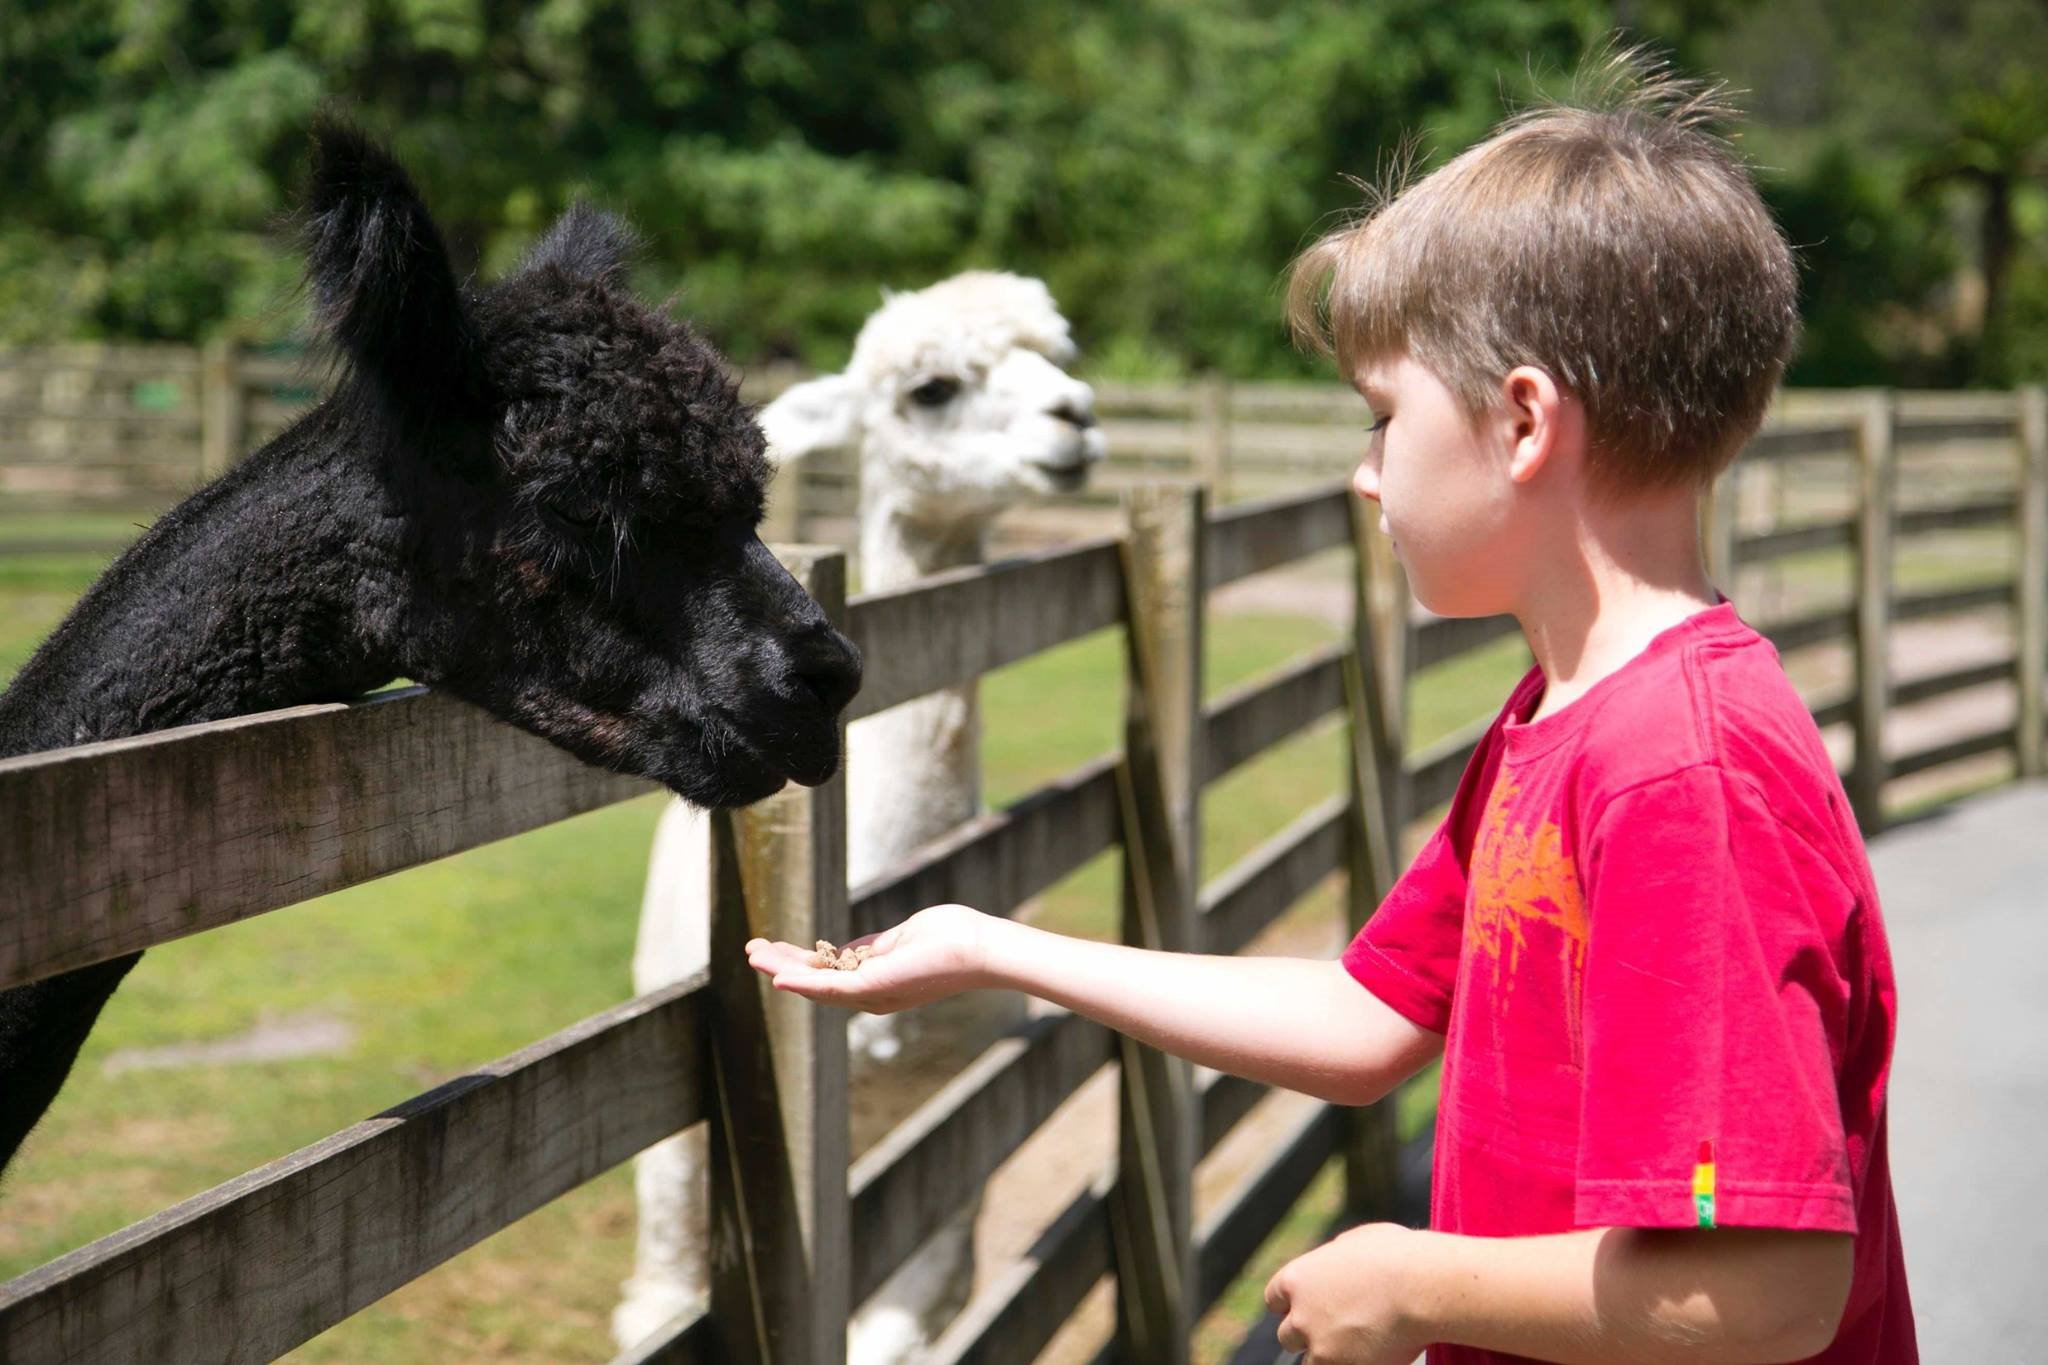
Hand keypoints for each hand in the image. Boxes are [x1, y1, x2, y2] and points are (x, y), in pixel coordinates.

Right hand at [745, 903, 991, 1012]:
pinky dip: (803, 982)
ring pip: (815, 986)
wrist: (979, 947)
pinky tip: (779, 975)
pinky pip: (831, 988)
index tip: (773, 948)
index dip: (798, 962)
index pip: (827, 974)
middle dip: (781, 966)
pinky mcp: (875, 988)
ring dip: (781, 971)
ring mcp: (871, 993)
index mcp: (876, 982)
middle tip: (751, 950)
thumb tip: (848, 950)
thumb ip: (872, 948)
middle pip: (814, 983)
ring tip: (752, 956)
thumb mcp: (900, 939)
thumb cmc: (951, 938)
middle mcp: (870, 994)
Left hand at [1264, 1223, 1426, 1364]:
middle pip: (1288, 1336)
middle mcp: (1301, 1316)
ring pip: (1312, 1362)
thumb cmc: (1396, 1256)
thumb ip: (1334, 1259)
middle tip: (1333, 1330)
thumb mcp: (1355, 1242)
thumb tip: (1336, 1264)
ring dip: (1328, 1355)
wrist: (1421, 1288)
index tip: (1306, 1308)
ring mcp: (1321, 1347)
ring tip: (1355, 1344)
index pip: (1274, 1299)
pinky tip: (1371, 1354)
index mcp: (1296, 1279)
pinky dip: (1350, 1364)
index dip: (1291, 1304)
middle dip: (1307, 1333)